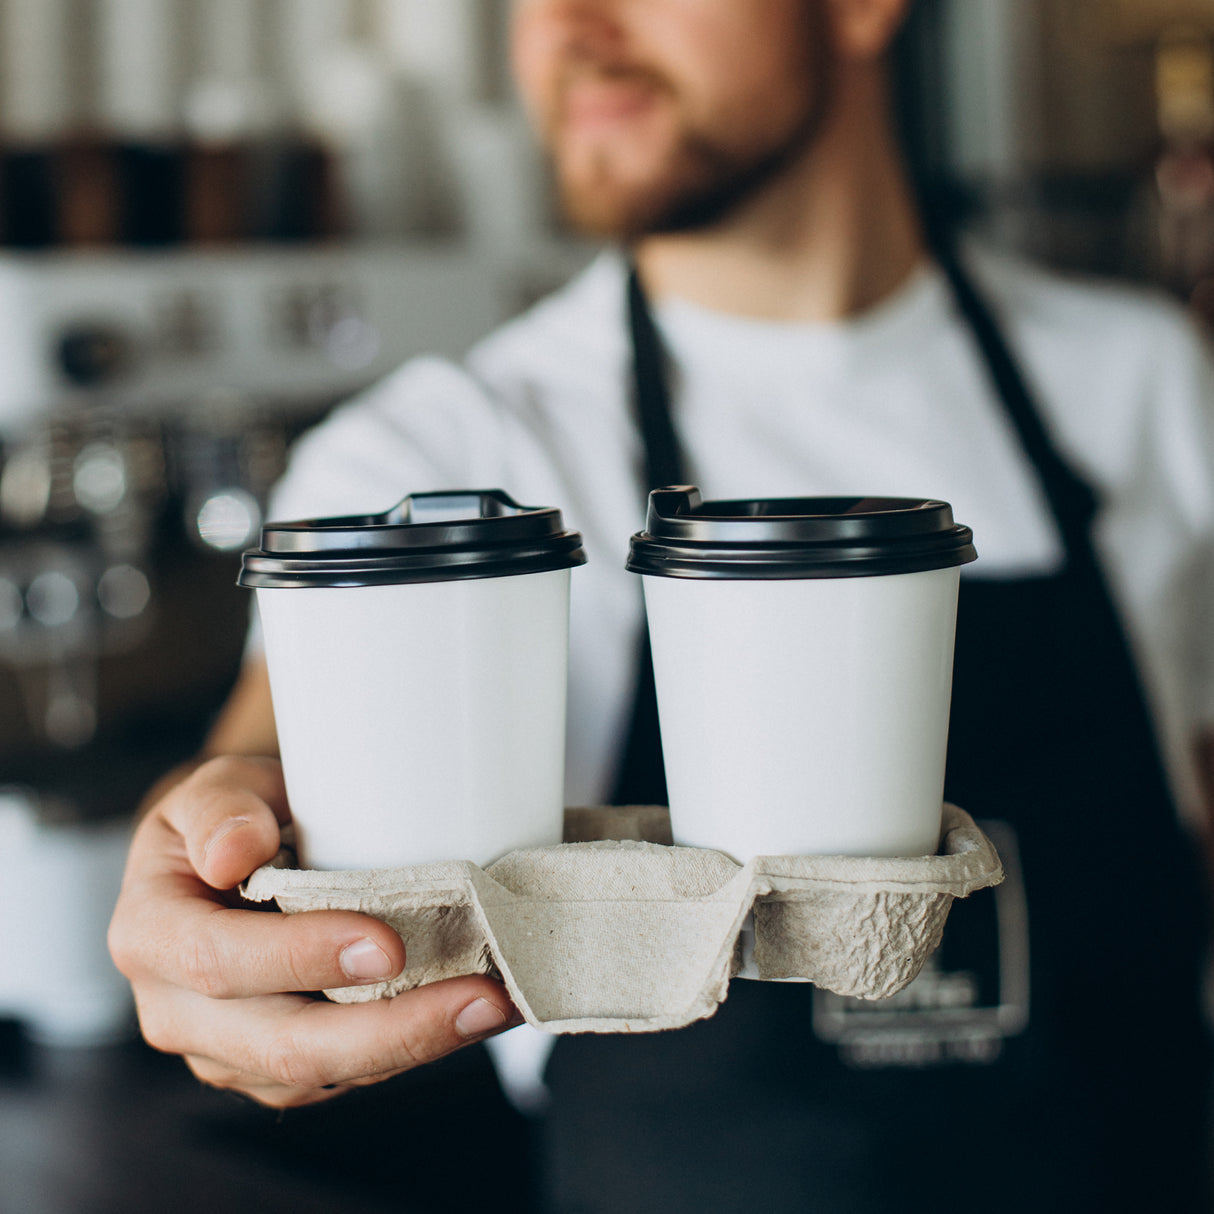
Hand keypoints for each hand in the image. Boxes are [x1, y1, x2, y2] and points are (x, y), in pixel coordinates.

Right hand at [108, 755, 521, 1108]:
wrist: (238, 856)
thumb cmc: (231, 817)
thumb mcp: (215, 789)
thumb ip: (220, 807)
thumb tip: (232, 851)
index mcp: (151, 935)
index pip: (219, 963)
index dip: (302, 958)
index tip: (386, 944)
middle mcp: (178, 1010)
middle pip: (281, 1045)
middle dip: (387, 1030)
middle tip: (476, 997)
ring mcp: (229, 1051)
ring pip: (322, 1074)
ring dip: (416, 1046)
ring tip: (494, 1005)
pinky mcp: (278, 1068)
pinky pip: (344, 1076)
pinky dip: (410, 1050)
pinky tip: (467, 1017)